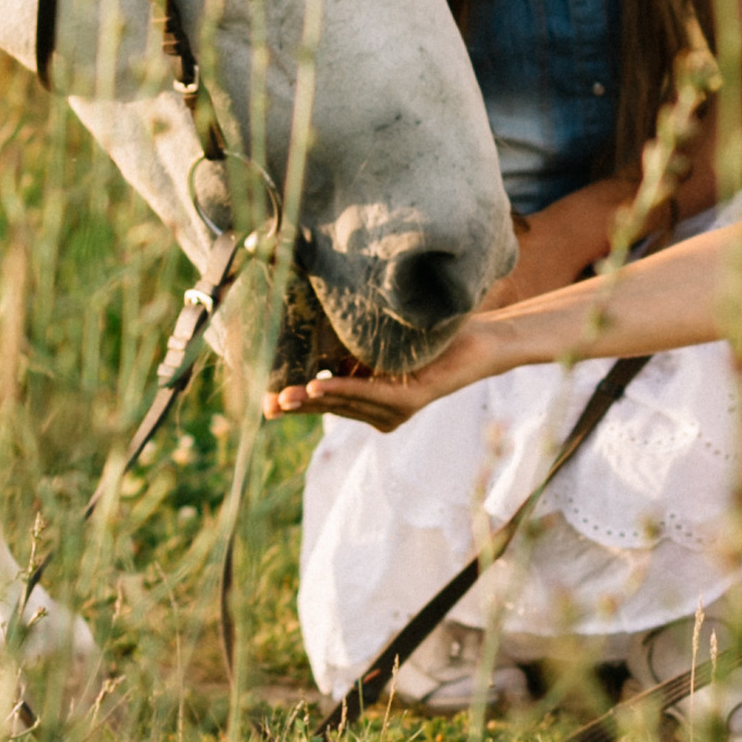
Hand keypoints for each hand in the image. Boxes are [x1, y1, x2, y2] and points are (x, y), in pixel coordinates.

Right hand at [264, 324, 494, 428]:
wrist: (478, 338)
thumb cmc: (427, 337)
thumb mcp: (375, 342)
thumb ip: (344, 347)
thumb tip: (298, 329)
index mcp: (367, 400)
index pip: (323, 402)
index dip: (294, 403)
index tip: (263, 403)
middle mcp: (379, 412)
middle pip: (329, 407)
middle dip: (296, 405)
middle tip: (265, 404)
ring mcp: (394, 410)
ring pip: (345, 403)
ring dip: (314, 399)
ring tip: (284, 396)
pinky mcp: (409, 401)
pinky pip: (370, 395)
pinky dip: (344, 390)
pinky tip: (321, 387)